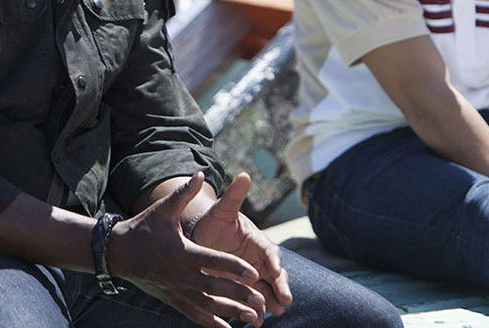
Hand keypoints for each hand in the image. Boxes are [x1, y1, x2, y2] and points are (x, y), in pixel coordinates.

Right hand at [110, 173, 269, 327]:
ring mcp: (176, 290)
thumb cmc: (143, 227)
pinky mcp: (172, 299)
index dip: (234, 268)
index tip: (254, 274)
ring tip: (253, 318)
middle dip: (239, 296)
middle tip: (261, 300)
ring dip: (230, 313)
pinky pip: (194, 314)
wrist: (117, 252)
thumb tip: (199, 174)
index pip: (213, 262)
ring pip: (207, 306)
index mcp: (182, 252)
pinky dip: (211, 323)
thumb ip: (184, 194)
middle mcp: (180, 275)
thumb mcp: (163, 209)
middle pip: (215, 289)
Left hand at [190, 173, 292, 317]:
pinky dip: (257, 310)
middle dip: (281, 286)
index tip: (277, 270)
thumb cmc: (214, 222)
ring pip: (267, 290)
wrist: (203, 238)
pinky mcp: (244, 288)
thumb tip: (244, 174)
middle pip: (275, 275)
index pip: (271, 252)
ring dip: (272, 300)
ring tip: (275, 311)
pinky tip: (255, 321)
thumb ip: (234, 196)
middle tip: (285, 299)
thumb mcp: (222, 210)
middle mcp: (259, 260)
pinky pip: (254, 301)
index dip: (275, 261)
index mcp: (257, 241)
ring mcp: (253, 275)